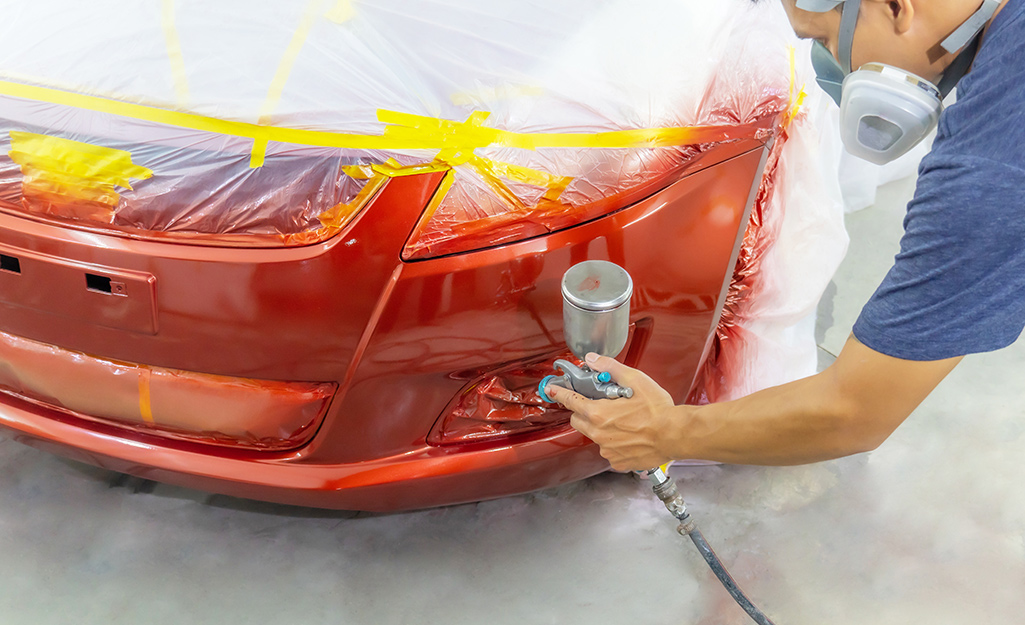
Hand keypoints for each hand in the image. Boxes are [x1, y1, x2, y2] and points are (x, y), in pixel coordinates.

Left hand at [545, 353, 676, 471]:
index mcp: (598, 413)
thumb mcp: (635, 379)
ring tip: (623, 421)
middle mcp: (599, 434)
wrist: (675, 434)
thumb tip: (593, 360)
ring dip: (602, 428)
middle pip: (578, 421)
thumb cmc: (658, 410)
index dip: (559, 394)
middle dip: (583, 411)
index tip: (552, 391)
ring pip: (594, 436)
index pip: (570, 402)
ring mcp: (607, 450)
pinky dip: (615, 443)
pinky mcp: (617, 461)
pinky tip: (630, 435)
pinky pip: (608, 450)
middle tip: (600, 405)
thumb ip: (610, 368)